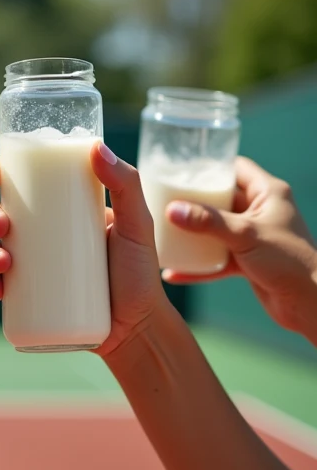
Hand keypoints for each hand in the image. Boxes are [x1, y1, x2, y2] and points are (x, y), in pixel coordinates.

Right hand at [0, 141, 169, 357]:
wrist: (137, 330)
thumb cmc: (140, 273)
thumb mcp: (137, 224)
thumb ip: (125, 184)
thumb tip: (95, 146)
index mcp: (66, 211)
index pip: (27, 186)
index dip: (1, 175)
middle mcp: (47, 237)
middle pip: (5, 216)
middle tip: (1, 224)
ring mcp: (38, 268)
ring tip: (3, 262)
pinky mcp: (33, 299)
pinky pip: (2, 287)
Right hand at [163, 156, 316, 341]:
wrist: (309, 303)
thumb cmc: (288, 261)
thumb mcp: (244, 235)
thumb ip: (208, 222)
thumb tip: (172, 210)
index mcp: (268, 193)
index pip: (236, 168)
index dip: (211, 166)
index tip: (182, 169)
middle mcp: (261, 211)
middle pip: (221, 199)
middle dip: (194, 202)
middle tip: (166, 200)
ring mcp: (254, 237)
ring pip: (217, 230)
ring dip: (194, 234)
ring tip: (165, 232)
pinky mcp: (249, 261)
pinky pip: (218, 257)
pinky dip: (199, 265)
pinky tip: (175, 272)